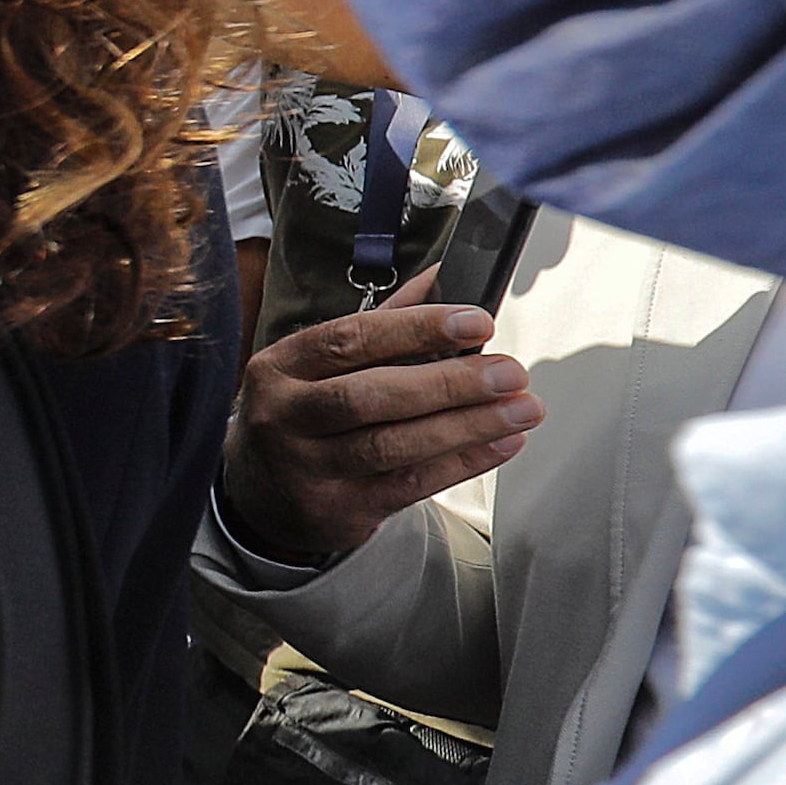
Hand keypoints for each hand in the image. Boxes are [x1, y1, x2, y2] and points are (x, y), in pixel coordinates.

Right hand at [216, 264, 536, 568]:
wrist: (263, 495)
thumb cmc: (304, 414)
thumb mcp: (321, 364)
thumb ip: (382, 323)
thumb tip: (442, 276)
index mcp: (281, 367)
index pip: (349, 339)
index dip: (417, 329)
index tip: (477, 323)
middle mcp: (284, 416)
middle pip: (370, 396)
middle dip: (449, 383)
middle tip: (509, 372)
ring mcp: (307, 468)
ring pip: (393, 445)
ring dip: (468, 425)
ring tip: (522, 409)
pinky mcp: (337, 508)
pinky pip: (410, 484)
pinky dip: (463, 462)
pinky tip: (501, 443)